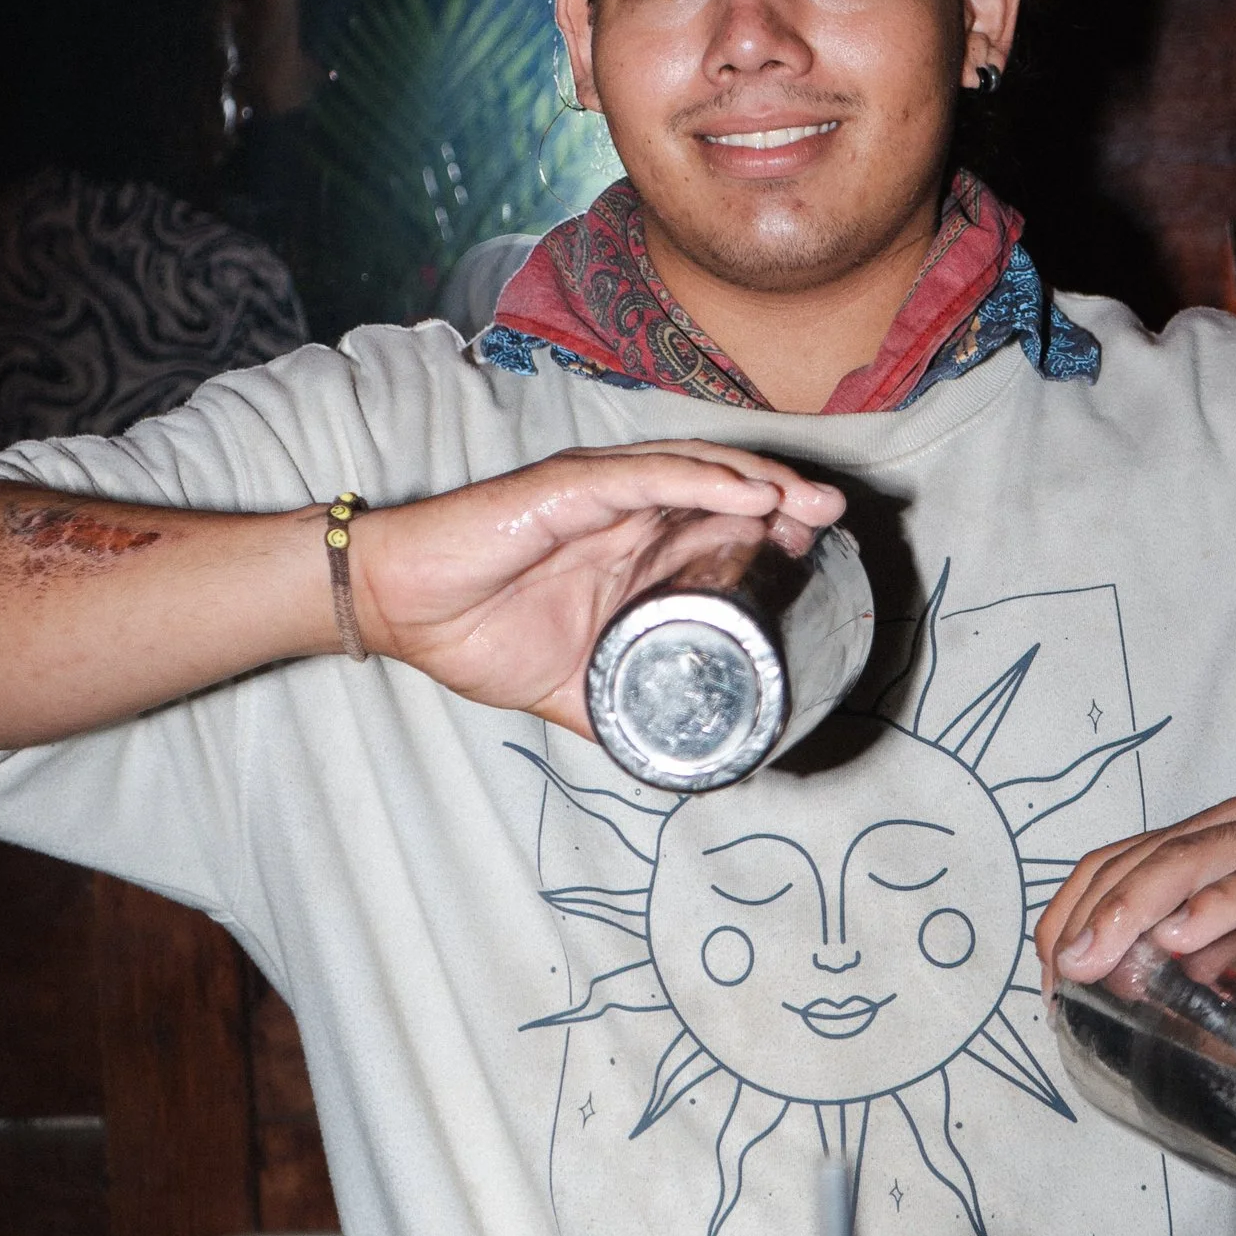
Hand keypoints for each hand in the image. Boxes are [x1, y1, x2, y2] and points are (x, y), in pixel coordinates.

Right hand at [349, 444, 842, 731]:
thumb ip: (620, 715)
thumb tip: (678, 762)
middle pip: (721, 492)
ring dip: (759, 483)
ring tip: (808, 503)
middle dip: (784, 501)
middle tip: (833, 519)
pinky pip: (647, 477)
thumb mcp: (572, 691)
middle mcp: (623, 513)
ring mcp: (600, 495)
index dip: (772, 534)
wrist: (402, 610)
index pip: (718, 529)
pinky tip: (748, 494)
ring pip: (697, 473)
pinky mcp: (568, 489)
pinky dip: (703, 481)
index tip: (820, 556)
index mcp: (630, 550)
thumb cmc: (475, 635)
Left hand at [1034, 767, 1235, 992]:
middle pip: (1133, 862)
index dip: (1072, 915)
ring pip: (1184, 863)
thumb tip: (1192, 1021)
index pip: (1117, 865)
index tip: (1053, 980)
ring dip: (1131, 912)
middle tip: (1059, 983)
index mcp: (1220, 843)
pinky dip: (1220, 905)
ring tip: (1096, 959)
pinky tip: (1186, 936)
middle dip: (1084, 921)